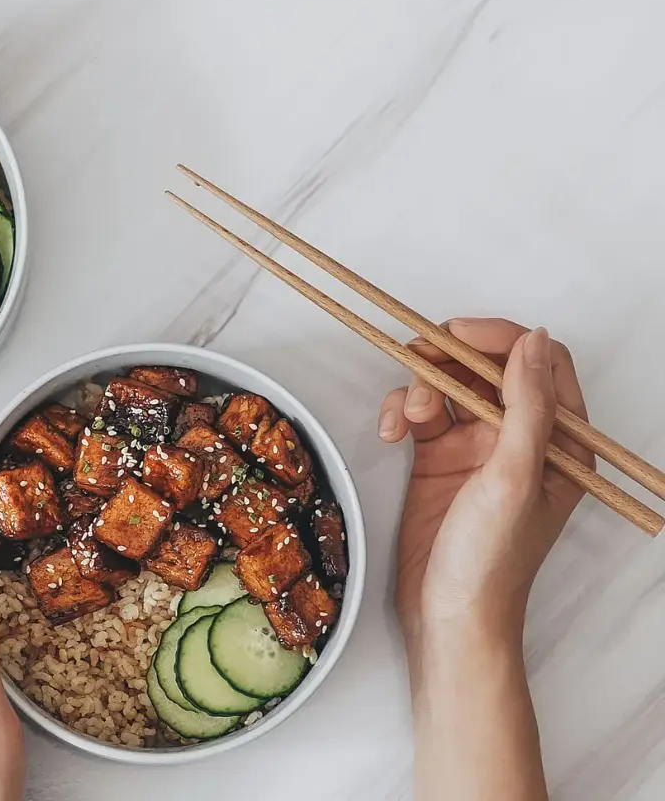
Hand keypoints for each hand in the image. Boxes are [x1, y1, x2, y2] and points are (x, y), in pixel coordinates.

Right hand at [378, 319, 593, 648]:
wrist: (447, 616)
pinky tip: (390, 434)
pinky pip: (418, 411)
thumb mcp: (514, 478)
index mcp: (559, 440)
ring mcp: (477, 445)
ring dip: (418, 388)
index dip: (499, 338)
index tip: (457, 334)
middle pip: (484, 366)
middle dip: (448, 358)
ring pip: (446, 384)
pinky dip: (399, 413)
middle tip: (416, 360)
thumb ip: (527, 406)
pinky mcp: (437, 456)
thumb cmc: (493, 561)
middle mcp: (520, 435)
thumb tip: (534, 340)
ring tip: (407, 420)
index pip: (539, 362)